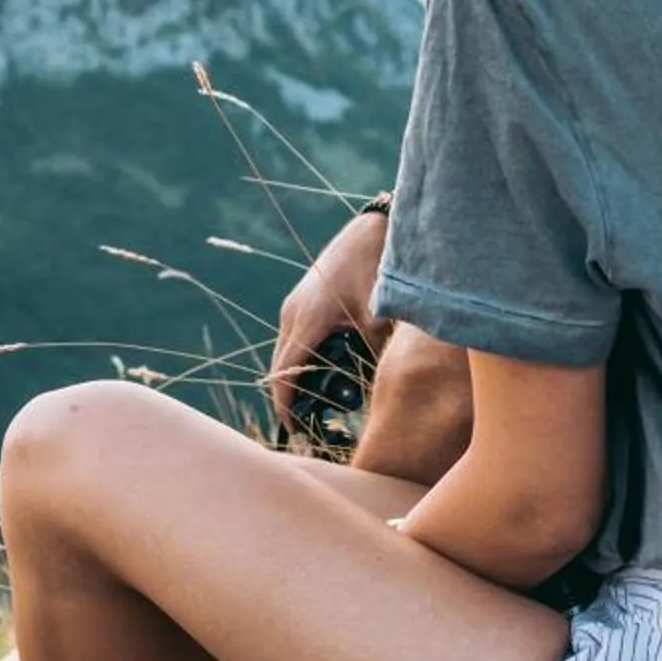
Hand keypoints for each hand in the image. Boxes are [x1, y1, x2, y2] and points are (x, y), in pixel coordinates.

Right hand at [270, 209, 393, 425]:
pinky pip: (295, 338)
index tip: (292, 431)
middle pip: (280, 366)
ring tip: (318, 404)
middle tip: (308, 426)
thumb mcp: (381, 316)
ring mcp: (295, 304)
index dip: (285, 404)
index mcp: (308, 319)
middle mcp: (293, 312)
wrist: (374, 229)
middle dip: (289, 396)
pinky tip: (326, 372)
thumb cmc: (377, 269)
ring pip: (287, 352)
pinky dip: (304, 359)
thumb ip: (376, 353)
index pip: (285, 373)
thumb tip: (379, 388)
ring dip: (297, 377)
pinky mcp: (303, 300)